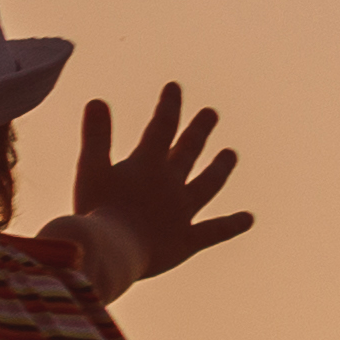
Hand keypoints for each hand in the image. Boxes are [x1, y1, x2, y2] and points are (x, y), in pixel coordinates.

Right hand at [66, 83, 256, 289]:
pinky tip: (248, 219)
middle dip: (199, 130)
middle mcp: (171, 183)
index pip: (161, 127)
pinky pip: (214, 231)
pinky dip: (232, 225)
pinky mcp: (187, 240)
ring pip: (207, 184)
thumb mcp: (91, 170)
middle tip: (211, 113)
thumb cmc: (96, 212)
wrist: (113, 252)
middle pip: (189, 150)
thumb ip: (96, 137)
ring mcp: (182, 211)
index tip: (174, 87)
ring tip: (230, 154)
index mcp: (147, 165)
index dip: (169, 106)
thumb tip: (97, 101)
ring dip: (219, 168)